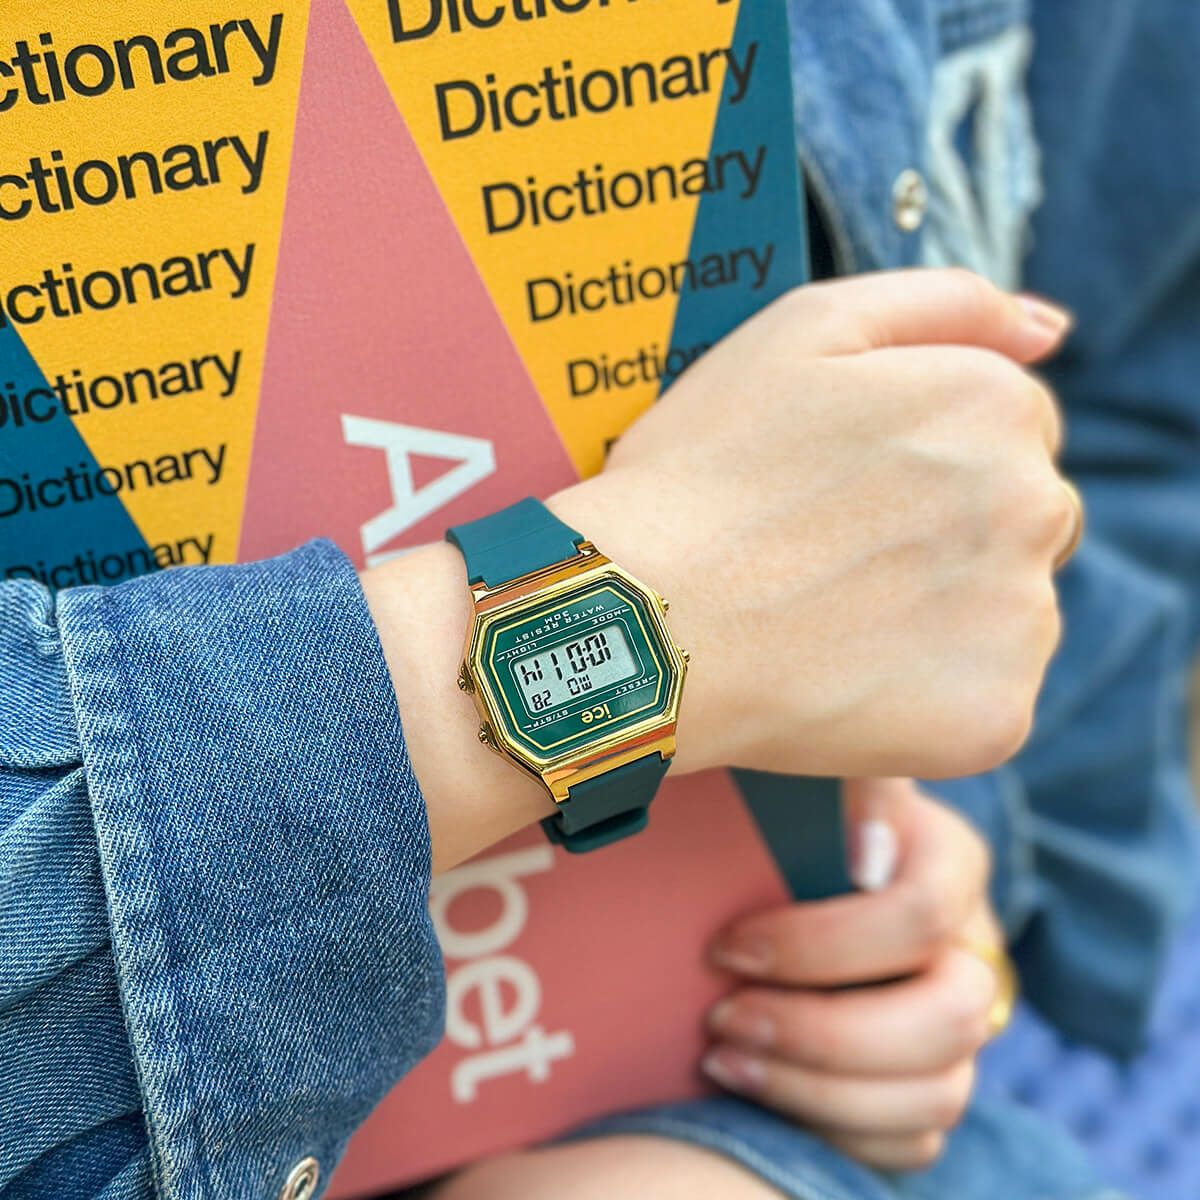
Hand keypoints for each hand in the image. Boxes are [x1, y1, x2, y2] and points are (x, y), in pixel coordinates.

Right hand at [550, 269, 1074, 781]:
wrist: (644, 621)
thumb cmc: (704, 473)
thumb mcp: (802, 331)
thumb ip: (944, 303)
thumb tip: (1053, 328)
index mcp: (995, 405)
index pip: (1014, 428)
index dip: (925, 457)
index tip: (848, 492)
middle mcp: (1035, 504)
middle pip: (1026, 517)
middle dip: (952, 530)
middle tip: (836, 558)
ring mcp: (1021, 619)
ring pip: (1010, 611)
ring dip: (947, 615)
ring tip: (836, 621)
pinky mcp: (995, 716)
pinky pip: (987, 701)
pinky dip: (932, 698)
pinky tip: (851, 682)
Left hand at [701, 778, 1005, 1170]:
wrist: (778, 867)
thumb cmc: (780, 818)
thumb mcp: (800, 781)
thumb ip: (838, 779)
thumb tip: (869, 848)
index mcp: (946, 861)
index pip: (922, 914)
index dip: (823, 944)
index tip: (728, 947)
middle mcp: (969, 946)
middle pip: (949, 1018)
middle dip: (822, 1031)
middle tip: (722, 1016)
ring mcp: (959, 1024)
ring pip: (938, 1093)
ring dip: (817, 1090)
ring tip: (721, 1058)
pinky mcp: (930, 1084)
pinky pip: (913, 1141)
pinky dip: (831, 1130)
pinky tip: (759, 1092)